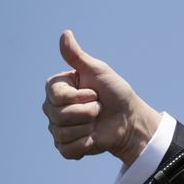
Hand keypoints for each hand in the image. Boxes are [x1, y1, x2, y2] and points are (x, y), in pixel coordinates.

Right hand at [42, 30, 161, 164]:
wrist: (130, 119)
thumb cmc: (116, 93)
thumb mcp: (99, 71)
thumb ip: (77, 56)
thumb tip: (65, 33)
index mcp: (57, 89)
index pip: (56, 95)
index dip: (80, 96)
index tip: (94, 93)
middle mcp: (52, 108)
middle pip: (58, 115)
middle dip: (87, 112)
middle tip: (98, 108)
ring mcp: (58, 128)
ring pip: (62, 133)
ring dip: (87, 128)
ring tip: (96, 122)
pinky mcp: (66, 147)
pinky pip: (67, 150)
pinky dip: (85, 145)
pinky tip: (93, 138)